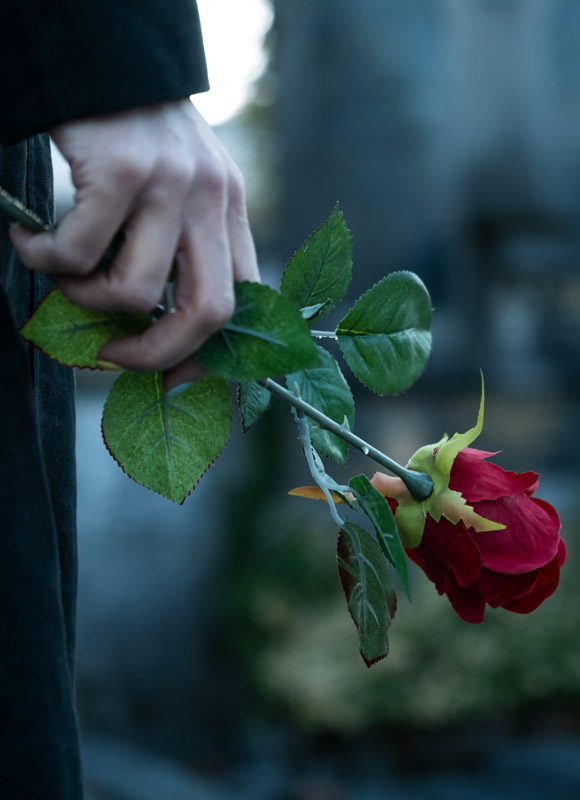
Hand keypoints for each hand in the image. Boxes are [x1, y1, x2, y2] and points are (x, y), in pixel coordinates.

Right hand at [10, 100, 259, 379]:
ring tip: (60, 272)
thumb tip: (149, 326)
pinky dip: (43, 260)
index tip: (171, 380)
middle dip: (157, 355)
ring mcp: (171, 184)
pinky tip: (29, 239)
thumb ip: (177, 251)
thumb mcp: (178, 192)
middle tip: (111, 356)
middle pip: (208, 313)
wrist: (102, 59)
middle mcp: (213, 199)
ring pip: (133, 292)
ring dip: (84, 299)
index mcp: (231, 212)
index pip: (242, 304)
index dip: (209, 356)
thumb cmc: (132, 138)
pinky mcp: (122, 170)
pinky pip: (77, 254)